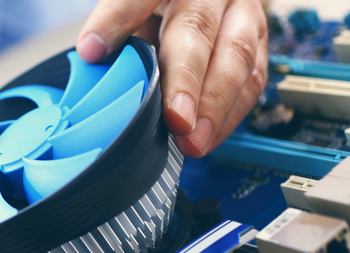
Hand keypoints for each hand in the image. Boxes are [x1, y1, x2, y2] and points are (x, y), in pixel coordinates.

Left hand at [77, 0, 267, 156]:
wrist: (200, 0)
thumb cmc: (157, 7)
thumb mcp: (132, 6)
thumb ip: (115, 24)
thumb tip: (91, 54)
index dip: (118, 20)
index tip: (93, 52)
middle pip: (197, 27)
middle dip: (186, 79)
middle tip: (175, 119)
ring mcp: (241, 11)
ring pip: (236, 54)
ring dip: (215, 105)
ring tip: (193, 141)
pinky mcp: (259, 39)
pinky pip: (252, 78)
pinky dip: (228, 114)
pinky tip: (207, 138)